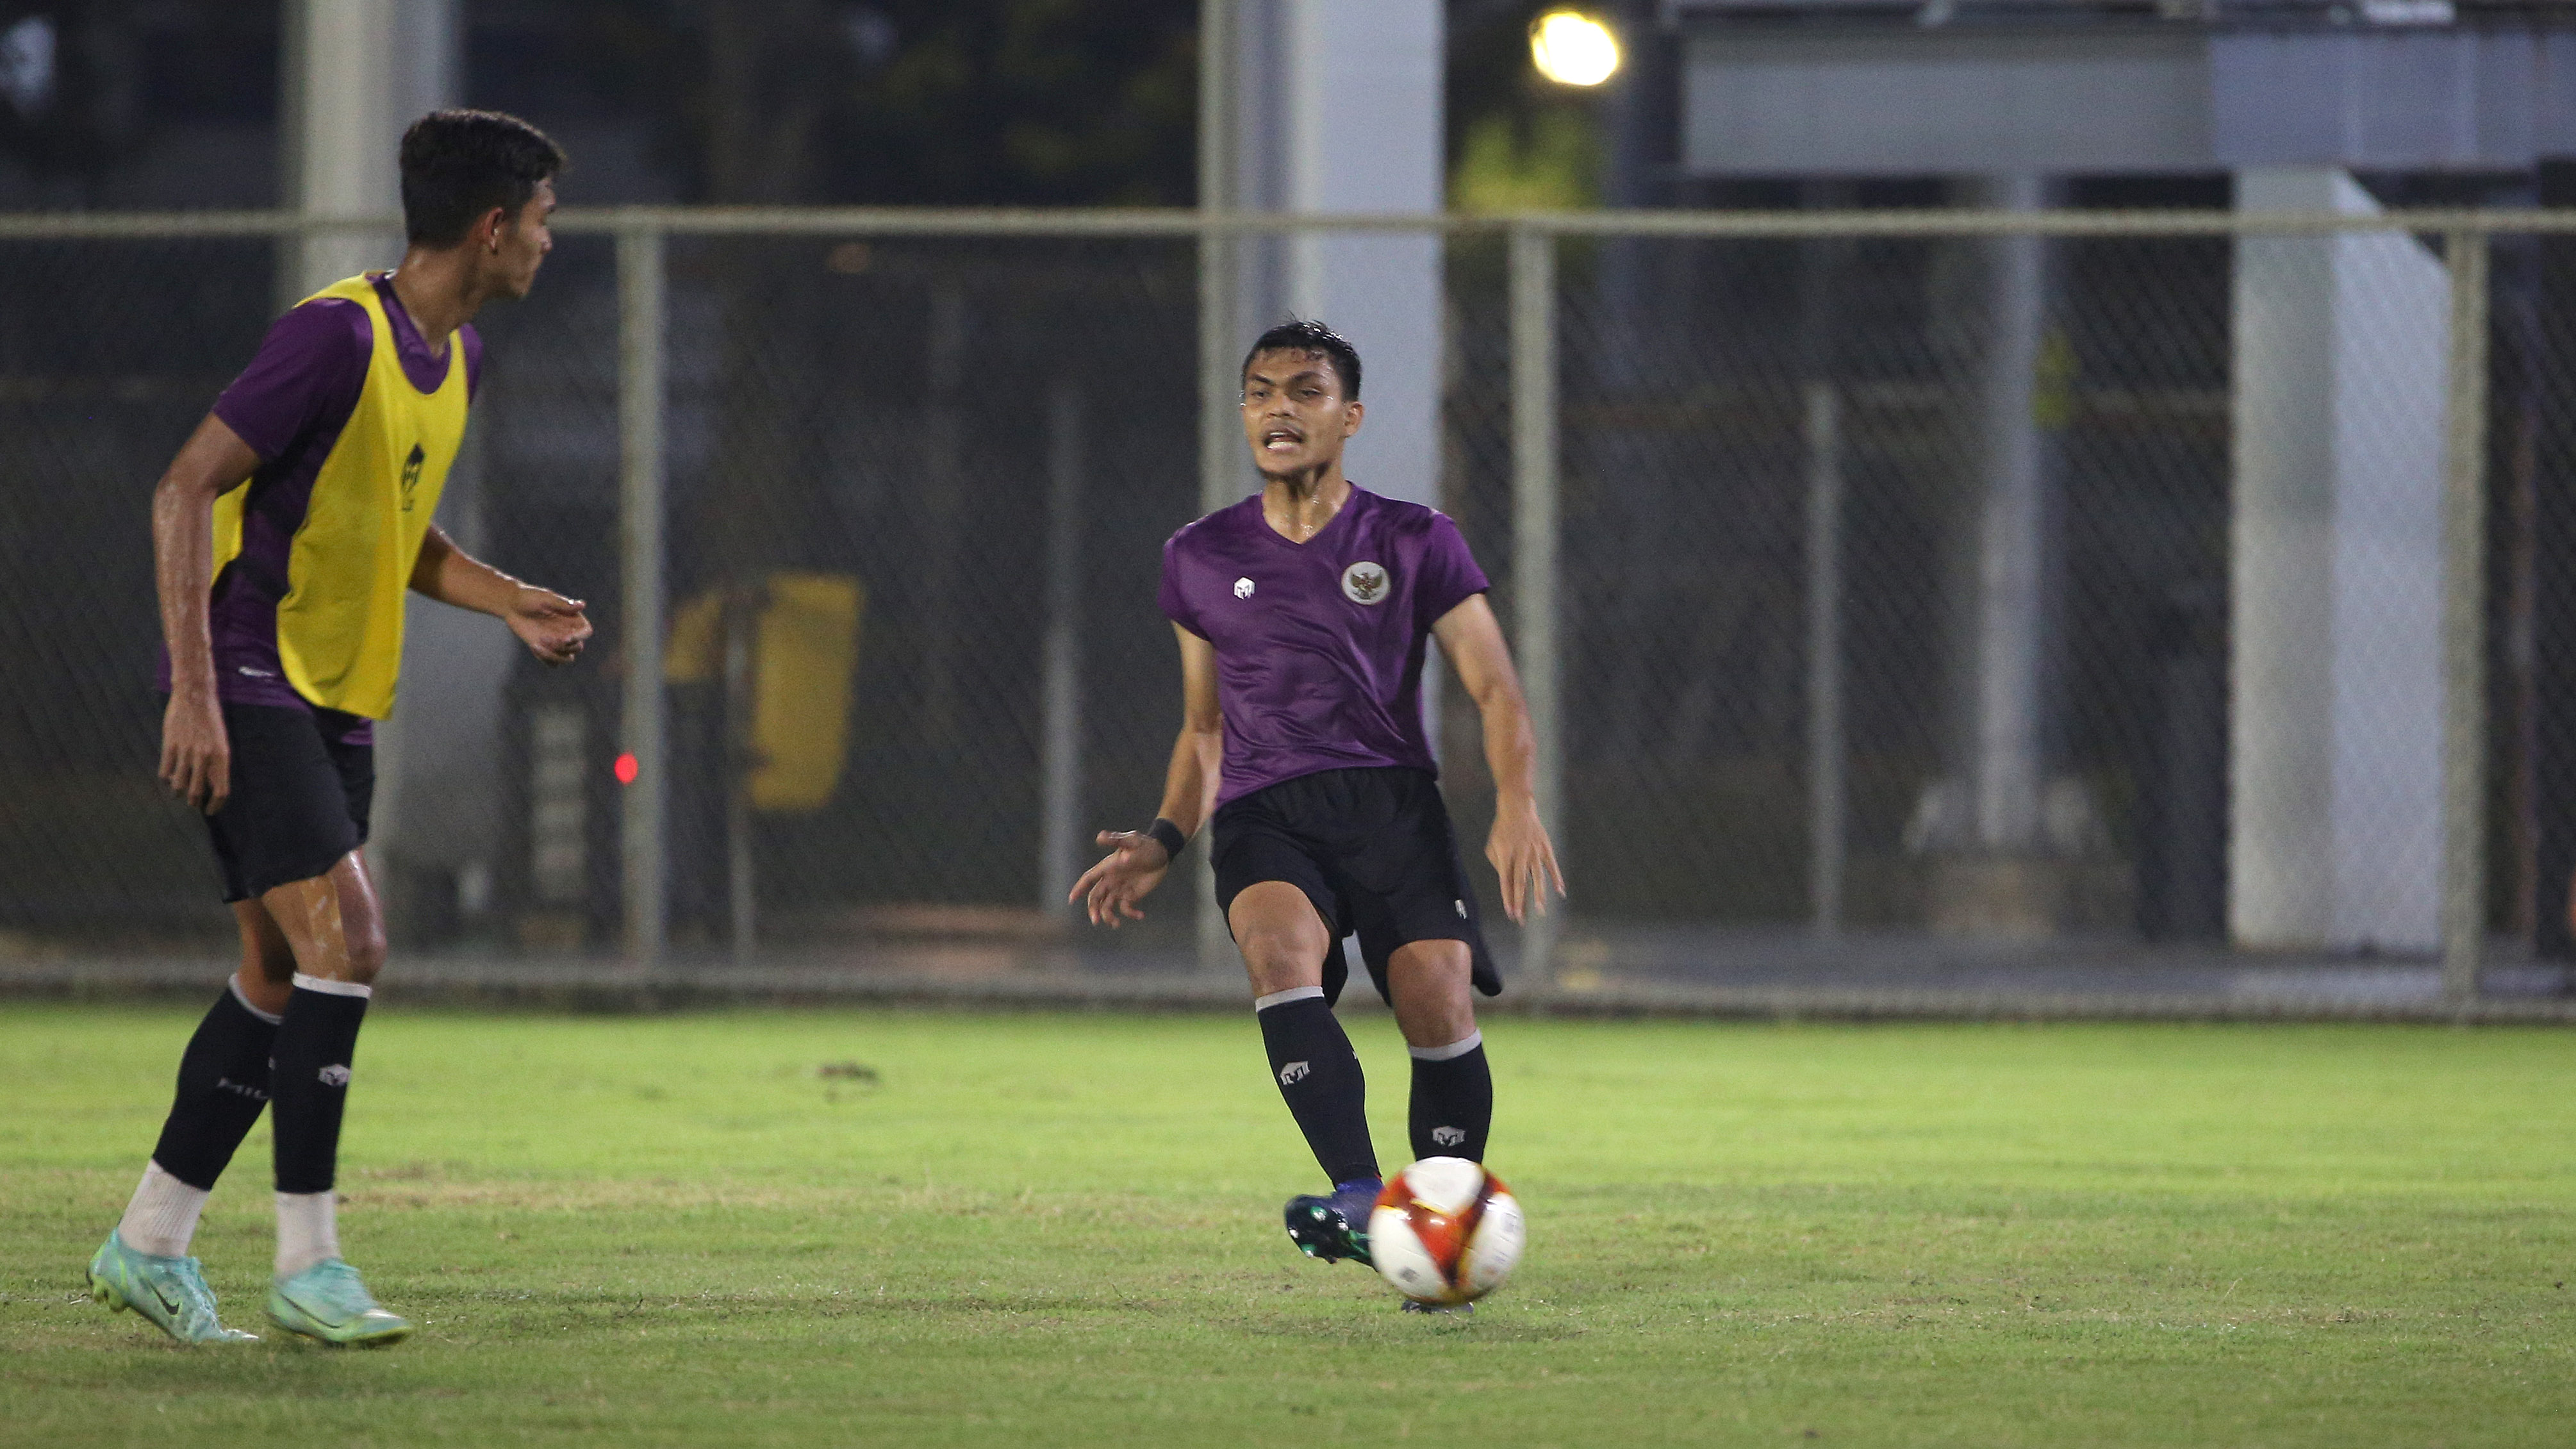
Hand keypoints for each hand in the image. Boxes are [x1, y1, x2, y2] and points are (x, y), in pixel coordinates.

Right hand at [160, 690, 230, 814]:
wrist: (195, 696)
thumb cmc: (211, 719)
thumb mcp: (221, 741)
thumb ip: (217, 763)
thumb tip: (213, 784)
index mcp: (222, 756)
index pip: (221, 791)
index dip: (216, 805)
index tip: (210, 811)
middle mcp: (205, 756)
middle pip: (197, 792)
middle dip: (194, 803)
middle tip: (193, 805)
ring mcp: (186, 751)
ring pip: (179, 784)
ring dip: (178, 793)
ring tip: (178, 793)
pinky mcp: (170, 745)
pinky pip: (165, 771)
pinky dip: (166, 778)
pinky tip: (167, 778)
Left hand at [507, 586, 590, 665]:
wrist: (511, 605)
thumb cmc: (529, 597)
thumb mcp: (546, 599)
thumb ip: (563, 605)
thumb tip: (582, 605)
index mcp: (572, 618)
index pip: (586, 631)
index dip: (579, 637)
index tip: (566, 638)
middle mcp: (568, 631)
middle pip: (578, 647)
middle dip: (563, 646)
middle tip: (544, 637)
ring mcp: (557, 642)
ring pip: (567, 658)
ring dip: (554, 655)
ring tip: (537, 644)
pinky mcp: (545, 650)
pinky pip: (553, 664)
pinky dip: (546, 659)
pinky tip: (533, 646)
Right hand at [1069, 829, 1174, 927]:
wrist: (1163, 854)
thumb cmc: (1146, 845)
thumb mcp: (1132, 841)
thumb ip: (1116, 841)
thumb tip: (1100, 837)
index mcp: (1107, 867)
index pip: (1089, 878)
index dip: (1079, 888)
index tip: (1071, 899)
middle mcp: (1110, 880)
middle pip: (1096, 897)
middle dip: (1093, 909)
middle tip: (1096, 921)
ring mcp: (1120, 889)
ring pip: (1107, 906)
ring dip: (1109, 916)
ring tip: (1116, 924)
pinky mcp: (1132, 895)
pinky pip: (1126, 908)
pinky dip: (1132, 914)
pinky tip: (1140, 915)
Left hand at [1487, 798, 1563, 924]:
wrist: (1518, 808)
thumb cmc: (1502, 829)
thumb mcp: (1492, 845)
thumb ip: (1497, 865)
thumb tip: (1507, 883)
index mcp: (1505, 855)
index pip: (1506, 882)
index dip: (1508, 899)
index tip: (1510, 914)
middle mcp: (1520, 854)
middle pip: (1521, 883)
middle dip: (1521, 903)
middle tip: (1522, 920)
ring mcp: (1534, 851)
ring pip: (1538, 877)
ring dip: (1539, 895)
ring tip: (1541, 911)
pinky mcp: (1545, 848)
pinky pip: (1552, 866)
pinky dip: (1557, 879)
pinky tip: (1560, 892)